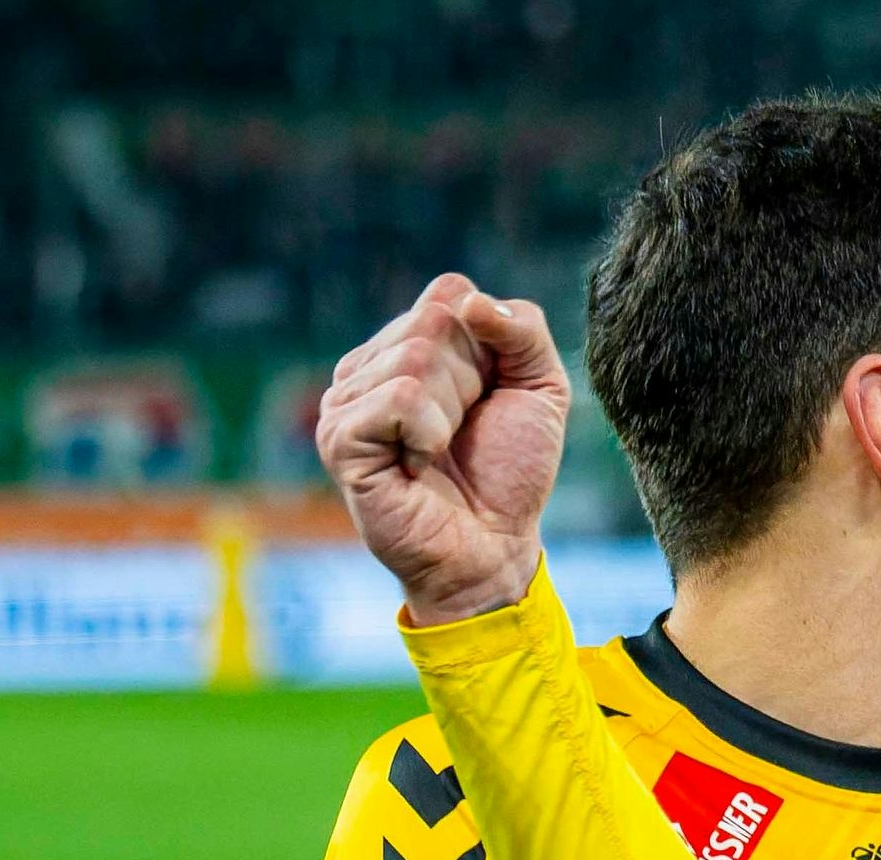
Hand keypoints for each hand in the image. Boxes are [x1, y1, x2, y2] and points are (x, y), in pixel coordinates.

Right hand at [317, 274, 568, 625]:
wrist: (493, 547)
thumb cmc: (510, 471)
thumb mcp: (542, 389)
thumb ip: (523, 329)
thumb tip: (471, 302)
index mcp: (410, 343)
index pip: (449, 292)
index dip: (488, 344)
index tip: (489, 395)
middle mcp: (369, 363)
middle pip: (435, 322)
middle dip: (474, 382)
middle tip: (464, 432)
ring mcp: (344, 397)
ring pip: (417, 359)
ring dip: (452, 413)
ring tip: (440, 452)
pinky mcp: (338, 435)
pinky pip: (399, 398)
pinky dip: (429, 433)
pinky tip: (419, 464)